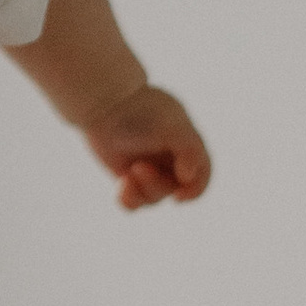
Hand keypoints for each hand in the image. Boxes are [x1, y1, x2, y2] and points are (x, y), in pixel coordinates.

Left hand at [81, 80, 212, 210]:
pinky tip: (122, 185)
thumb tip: (188, 176)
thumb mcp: (172, 128)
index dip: (195, 190)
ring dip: (142, 191)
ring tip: (128, 174)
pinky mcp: (127, 176)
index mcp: (187, 144)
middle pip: (175, 189)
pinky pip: (134, 202)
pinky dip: (129, 199)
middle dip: (157, 185)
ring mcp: (149, 168)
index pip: (202, 174)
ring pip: (154, 197)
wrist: (104, 103)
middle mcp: (170, 158)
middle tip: (138, 168)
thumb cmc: (141, 111)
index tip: (179, 196)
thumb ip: (189, 150)